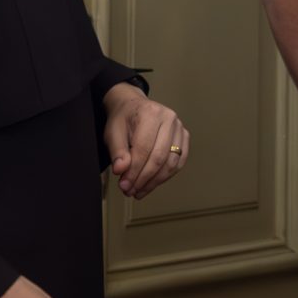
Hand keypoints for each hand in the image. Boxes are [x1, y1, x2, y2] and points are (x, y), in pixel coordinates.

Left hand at [102, 82, 187, 199]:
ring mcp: (180, 127)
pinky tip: (152, 183)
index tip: (124, 185)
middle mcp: (169, 118)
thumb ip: (117, 152)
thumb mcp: (113, 133)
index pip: (144, 148)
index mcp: (150, 113)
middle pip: (159, 157)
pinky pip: (179, 162)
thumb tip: (122, 171)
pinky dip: (166, 176)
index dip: (134, 171)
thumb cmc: (123, 119)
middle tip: (131, 191)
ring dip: (155, 181)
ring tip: (139, 190)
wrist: (133, 107)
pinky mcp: (184, 137)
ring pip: (171, 163)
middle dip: (144, 179)